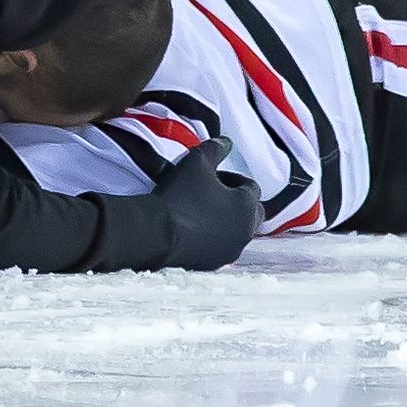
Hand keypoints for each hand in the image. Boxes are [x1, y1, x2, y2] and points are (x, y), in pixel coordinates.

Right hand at [149, 138, 258, 269]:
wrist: (155, 233)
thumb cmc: (180, 197)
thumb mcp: (197, 161)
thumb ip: (216, 148)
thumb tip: (227, 142)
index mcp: (246, 207)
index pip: (251, 187)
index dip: (233, 177)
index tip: (214, 175)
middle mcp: (245, 232)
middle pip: (249, 212)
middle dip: (235, 201)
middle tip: (212, 192)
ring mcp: (229, 251)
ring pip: (235, 231)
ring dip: (225, 219)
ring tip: (200, 209)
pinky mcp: (212, 264)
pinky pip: (219, 247)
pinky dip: (212, 237)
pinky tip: (191, 228)